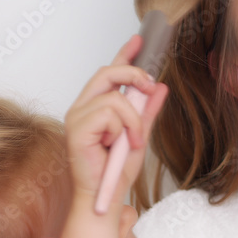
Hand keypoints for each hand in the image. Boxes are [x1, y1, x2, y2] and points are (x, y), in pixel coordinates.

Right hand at [63, 34, 168, 204]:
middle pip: (108, 73)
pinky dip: (124, 129)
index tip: (140, 39)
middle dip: (134, 73)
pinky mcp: (76, 128)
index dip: (124, 54)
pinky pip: (110, 112)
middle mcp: (82, 108)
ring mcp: (77, 117)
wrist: (105, 198)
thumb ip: (148, 111)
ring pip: (115, 96)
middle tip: (150, 85)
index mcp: (94, 107)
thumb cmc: (115, 172)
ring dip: (133, 119)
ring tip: (134, 141)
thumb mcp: (140, 136)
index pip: (109, 73)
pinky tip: (118, 146)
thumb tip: (161, 88)